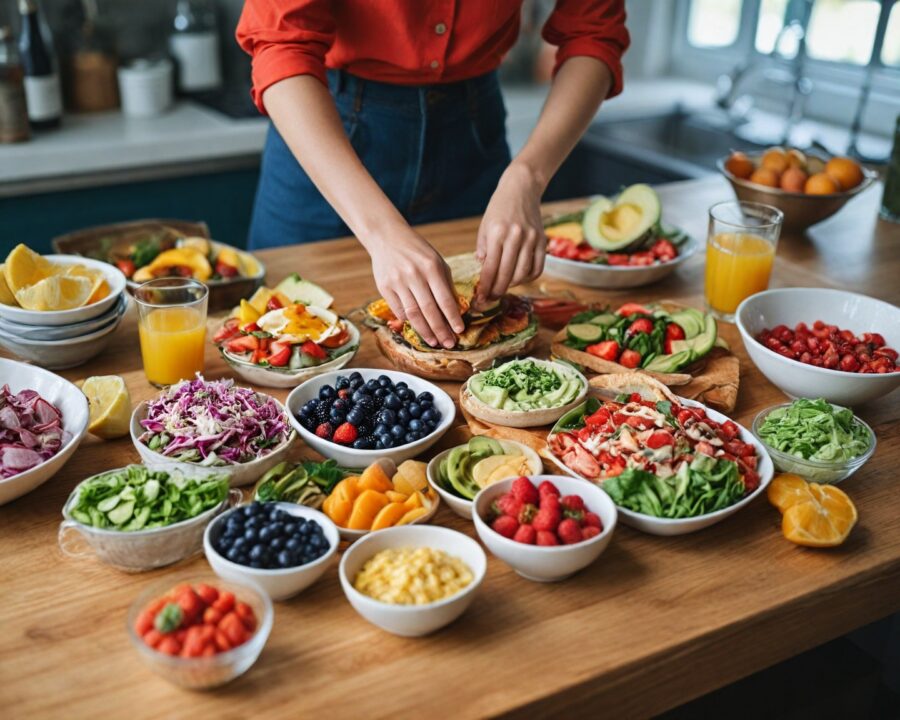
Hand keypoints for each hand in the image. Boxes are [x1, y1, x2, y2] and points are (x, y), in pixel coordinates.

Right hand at [369, 227, 463, 348]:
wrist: (387, 237)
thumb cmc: (417, 250)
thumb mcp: (436, 260)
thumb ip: (445, 283)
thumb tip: (454, 310)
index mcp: (431, 267)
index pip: (444, 298)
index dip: (452, 317)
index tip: (459, 330)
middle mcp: (414, 275)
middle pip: (429, 310)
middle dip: (440, 330)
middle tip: (448, 343)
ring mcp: (397, 282)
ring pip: (413, 313)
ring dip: (425, 331)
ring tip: (434, 342)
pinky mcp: (384, 287)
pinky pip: (398, 310)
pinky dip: (409, 321)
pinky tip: (418, 327)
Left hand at [475, 163, 546, 302]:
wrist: (521, 189)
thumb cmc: (499, 209)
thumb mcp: (485, 227)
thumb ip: (484, 250)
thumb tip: (484, 273)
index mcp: (497, 233)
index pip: (490, 268)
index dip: (485, 287)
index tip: (480, 299)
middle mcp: (516, 236)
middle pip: (506, 274)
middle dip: (497, 291)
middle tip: (490, 299)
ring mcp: (531, 239)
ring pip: (522, 274)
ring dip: (511, 285)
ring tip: (503, 287)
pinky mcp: (542, 240)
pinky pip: (537, 268)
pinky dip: (527, 278)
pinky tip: (519, 278)